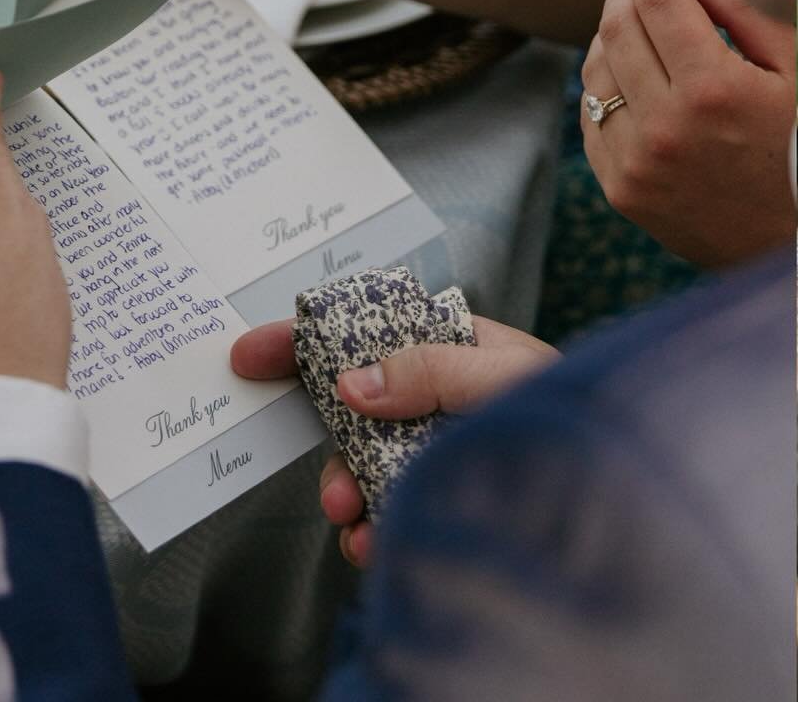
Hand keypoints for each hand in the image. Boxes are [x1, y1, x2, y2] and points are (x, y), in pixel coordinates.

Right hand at [231, 314, 557, 567]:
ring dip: (352, 496)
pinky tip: (382, 546)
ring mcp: (438, 450)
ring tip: (362, 527)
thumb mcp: (501, 375)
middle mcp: (436, 398)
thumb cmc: (575, 413)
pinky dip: (374, 532)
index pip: (362, 333)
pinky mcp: (444, 498)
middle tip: (335, 492)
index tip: (249, 355)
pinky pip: (389, 511)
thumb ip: (427, 371)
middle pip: (354, 411)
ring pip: (367, 467)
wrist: (629, 498)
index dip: (301, 341)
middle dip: (333, 451)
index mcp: (448, 347)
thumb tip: (351, 384)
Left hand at [581, 0, 795, 266]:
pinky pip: (591, 115)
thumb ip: (739, 13)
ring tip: (639, 20)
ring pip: (595, 69)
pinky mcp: (619, 189)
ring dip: (611, 32)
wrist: (789, 245)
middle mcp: (665, 127)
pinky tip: (632, 71)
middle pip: (617, 27)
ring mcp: (636, 162)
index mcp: (714, 91)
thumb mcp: (791, 73)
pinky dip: (606, 82)